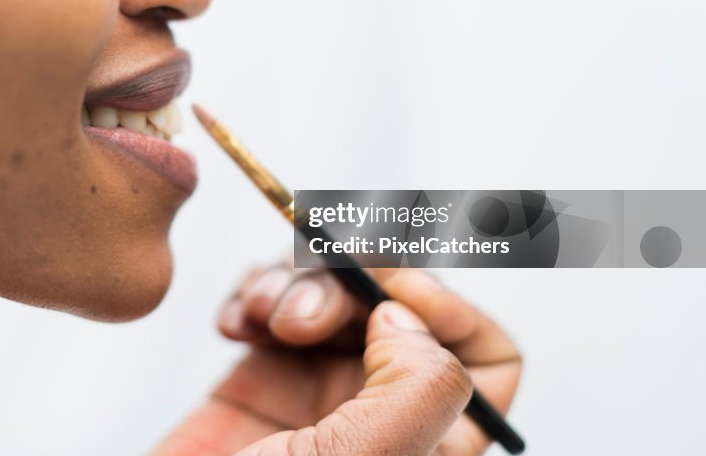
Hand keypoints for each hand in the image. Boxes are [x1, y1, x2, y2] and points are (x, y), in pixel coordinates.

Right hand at [155, 263, 520, 455]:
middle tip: (303, 317)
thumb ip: (415, 390)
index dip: (453, 311)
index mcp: (432, 447)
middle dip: (352, 289)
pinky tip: (233, 323)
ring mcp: (324, 390)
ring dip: (296, 284)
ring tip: (259, 318)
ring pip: (339, 292)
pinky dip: (254, 293)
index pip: (491, 361)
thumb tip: (406, 319)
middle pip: (404, 307)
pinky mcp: (265, 373)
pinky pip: (277, 299)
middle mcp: (385, 414)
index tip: (393, 293)